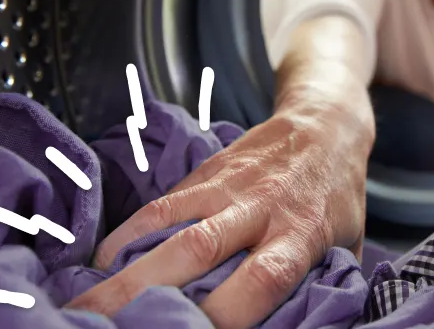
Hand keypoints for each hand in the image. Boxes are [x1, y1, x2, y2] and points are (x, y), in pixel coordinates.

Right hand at [65, 102, 371, 328]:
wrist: (325, 125)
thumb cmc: (335, 197)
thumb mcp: (346, 243)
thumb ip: (319, 283)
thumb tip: (299, 320)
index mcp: (301, 233)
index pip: (263, 278)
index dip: (230, 313)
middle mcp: (259, 208)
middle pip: (199, 251)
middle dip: (151, 293)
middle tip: (109, 327)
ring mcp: (226, 187)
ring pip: (167, 226)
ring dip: (124, 267)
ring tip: (86, 304)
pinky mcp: (204, 173)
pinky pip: (159, 206)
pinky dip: (127, 234)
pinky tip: (102, 263)